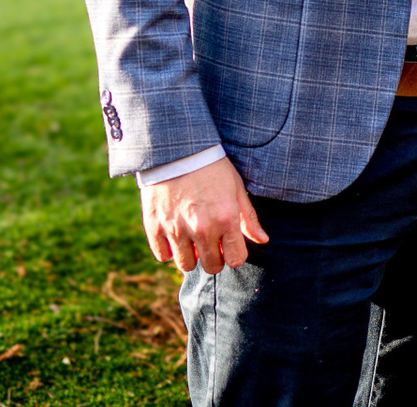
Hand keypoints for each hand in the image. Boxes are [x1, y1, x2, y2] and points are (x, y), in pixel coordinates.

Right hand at [140, 157, 268, 274]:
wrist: (177, 150)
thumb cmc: (212, 168)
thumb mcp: (236, 188)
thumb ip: (248, 218)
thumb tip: (263, 240)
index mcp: (226, 219)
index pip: (235, 259)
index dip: (234, 254)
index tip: (229, 245)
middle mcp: (202, 228)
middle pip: (211, 266)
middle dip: (214, 258)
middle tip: (211, 242)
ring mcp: (176, 229)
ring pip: (186, 265)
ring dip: (191, 256)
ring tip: (192, 239)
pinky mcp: (154, 226)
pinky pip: (163, 256)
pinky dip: (169, 249)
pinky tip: (175, 234)